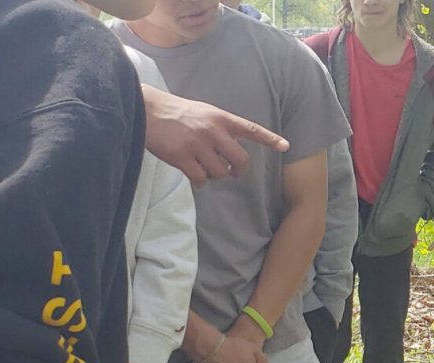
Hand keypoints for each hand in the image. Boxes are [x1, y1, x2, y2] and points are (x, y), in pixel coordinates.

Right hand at [141, 85, 289, 187]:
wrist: (147, 111)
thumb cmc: (178, 113)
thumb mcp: (205, 112)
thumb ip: (222, 128)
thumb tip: (233, 152)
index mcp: (221, 118)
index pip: (251, 130)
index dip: (270, 139)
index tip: (286, 146)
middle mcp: (213, 131)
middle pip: (240, 161)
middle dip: (237, 170)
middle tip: (230, 170)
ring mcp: (198, 145)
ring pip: (220, 173)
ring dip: (215, 175)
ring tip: (204, 167)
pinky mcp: (182, 157)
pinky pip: (201, 179)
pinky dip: (200, 182)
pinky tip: (194, 176)